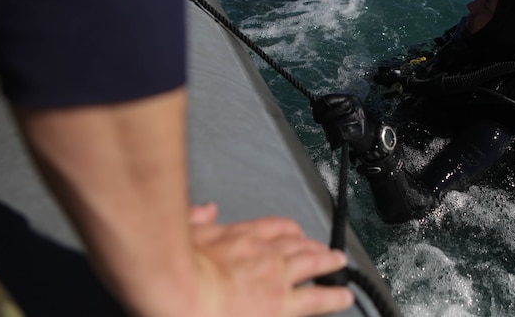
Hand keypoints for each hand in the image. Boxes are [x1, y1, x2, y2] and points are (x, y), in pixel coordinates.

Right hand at [187, 205, 353, 316]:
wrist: (176, 291)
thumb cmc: (171, 270)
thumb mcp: (179, 233)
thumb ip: (194, 219)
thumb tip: (206, 208)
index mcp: (237, 236)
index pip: (272, 228)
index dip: (288, 231)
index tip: (294, 233)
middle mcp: (261, 253)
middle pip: (296, 244)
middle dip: (312, 246)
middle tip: (324, 250)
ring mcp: (274, 278)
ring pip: (311, 264)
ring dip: (328, 263)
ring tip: (339, 264)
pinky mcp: (281, 304)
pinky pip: (316, 299)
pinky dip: (333, 297)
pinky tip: (343, 296)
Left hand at [311, 94, 375, 151]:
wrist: (372, 137)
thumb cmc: (355, 123)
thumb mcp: (344, 110)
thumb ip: (330, 106)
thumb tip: (312, 102)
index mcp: (349, 98)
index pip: (327, 100)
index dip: (317, 109)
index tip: (317, 118)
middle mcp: (353, 105)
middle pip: (327, 113)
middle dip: (323, 123)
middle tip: (326, 129)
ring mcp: (355, 117)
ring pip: (331, 124)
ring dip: (328, 133)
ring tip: (332, 137)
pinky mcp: (355, 130)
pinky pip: (337, 134)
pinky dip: (334, 141)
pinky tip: (336, 143)